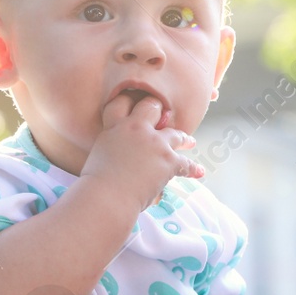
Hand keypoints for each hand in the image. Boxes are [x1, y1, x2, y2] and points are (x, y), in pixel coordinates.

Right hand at [82, 93, 203, 212]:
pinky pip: (185, 163)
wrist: (108, 195)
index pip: (121, 103)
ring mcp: (154, 143)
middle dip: (159, 109)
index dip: (130, 99)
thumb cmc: (96, 182)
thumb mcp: (98, 154)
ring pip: (175, 134)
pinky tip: (199, 172)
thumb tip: (118, 153)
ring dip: (183, 138)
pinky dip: (192, 169)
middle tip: (164, 112)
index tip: (135, 99)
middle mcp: (135, 128)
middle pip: (152, 107)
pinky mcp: (168, 160)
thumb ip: (111, 146)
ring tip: (189, 141)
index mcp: (114, 126)